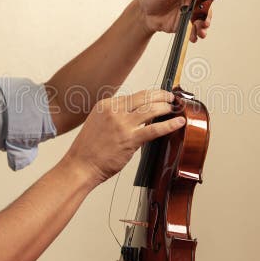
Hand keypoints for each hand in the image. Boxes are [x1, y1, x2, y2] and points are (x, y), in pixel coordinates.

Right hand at [64, 89, 184, 185]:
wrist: (80, 165)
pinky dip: (169, 124)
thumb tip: (135, 115)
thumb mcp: (98, 123)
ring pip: (151, 109)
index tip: (158, 96)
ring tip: (174, 108)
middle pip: (144, 97)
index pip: (134, 96)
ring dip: (166, 107)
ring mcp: (122, 124)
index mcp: (106, 105)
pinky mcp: (130, 139)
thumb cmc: (88, 149)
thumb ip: (115, 116)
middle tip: (170, 97)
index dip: (150, 95)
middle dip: (161, 95)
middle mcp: (114, 111)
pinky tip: (178, 122)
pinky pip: (154, 129)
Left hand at [137, 0, 212, 41]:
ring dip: (203, 26)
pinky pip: (193, 29)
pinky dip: (195, 34)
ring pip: (202, 18)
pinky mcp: (185, 23)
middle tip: (205, 22)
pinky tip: (193, 37)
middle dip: (207, 14)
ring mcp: (189, 12)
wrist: (143, 15)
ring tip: (200, 32)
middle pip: (206, 5)